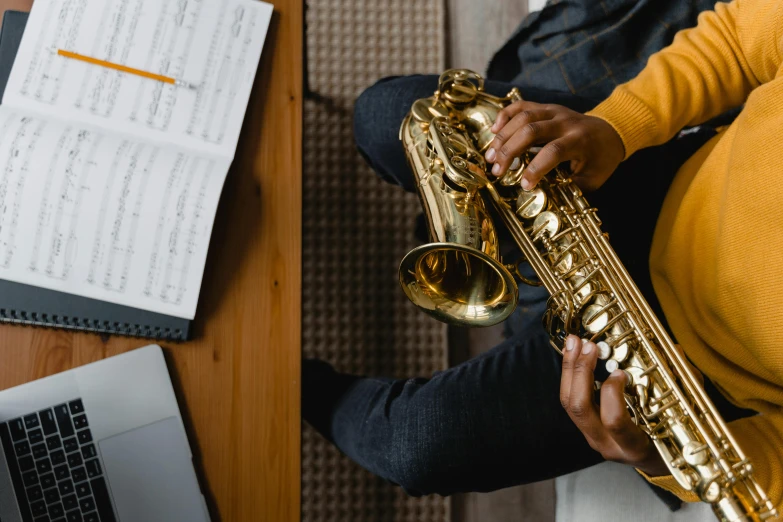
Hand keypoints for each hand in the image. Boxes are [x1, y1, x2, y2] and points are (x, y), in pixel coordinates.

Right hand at [484, 101, 624, 190]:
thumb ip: (570, 186)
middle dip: (509, 151)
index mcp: (580, 140)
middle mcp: (566, 122)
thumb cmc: (601, 159)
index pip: (553, 151)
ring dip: (503, 137)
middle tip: (497, 171)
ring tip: (491, 156)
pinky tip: (494, 130)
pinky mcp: (546, 108)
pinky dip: (505, 115)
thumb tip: (544, 195)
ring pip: (523, 117)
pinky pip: (522, 106)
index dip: (536, 169)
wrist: (612, 132)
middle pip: (531, 130)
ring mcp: (554, 112)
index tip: (525, 185)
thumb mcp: (593, 179)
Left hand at [560, 335, 668, 476]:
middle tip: (588, 345)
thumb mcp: (682, 420)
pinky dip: (569, 374)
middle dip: (581, 373)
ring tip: (574, 342)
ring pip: (568, 403)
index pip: (614, 422)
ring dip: (569, 369)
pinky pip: (568, 400)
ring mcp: (591, 435)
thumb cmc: (672, 443)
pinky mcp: (584, 426)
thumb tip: (674, 350)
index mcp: (632, 446)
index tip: (621, 372)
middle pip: (580, 409)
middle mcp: (606, 443)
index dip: (613, 394)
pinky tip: (572, 353)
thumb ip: (681, 386)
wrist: (656, 464)